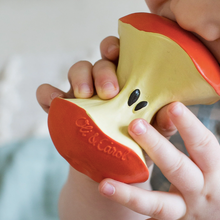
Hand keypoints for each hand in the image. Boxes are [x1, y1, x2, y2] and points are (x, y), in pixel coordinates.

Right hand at [36, 35, 177, 138]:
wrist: (115, 174)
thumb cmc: (140, 147)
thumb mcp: (156, 136)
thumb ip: (164, 122)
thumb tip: (171, 109)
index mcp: (129, 79)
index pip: (122, 52)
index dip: (116, 45)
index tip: (116, 52)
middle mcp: (104, 81)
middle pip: (100, 61)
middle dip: (103, 71)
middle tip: (110, 92)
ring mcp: (81, 94)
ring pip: (76, 70)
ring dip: (80, 78)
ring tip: (85, 96)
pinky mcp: (62, 110)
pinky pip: (48, 94)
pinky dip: (48, 94)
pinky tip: (56, 101)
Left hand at [99, 100, 219, 219]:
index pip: (204, 145)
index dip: (189, 126)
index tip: (172, 106)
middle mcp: (202, 192)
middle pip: (177, 170)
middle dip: (156, 148)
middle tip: (133, 125)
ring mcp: (189, 214)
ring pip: (158, 207)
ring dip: (130, 197)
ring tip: (103, 185)